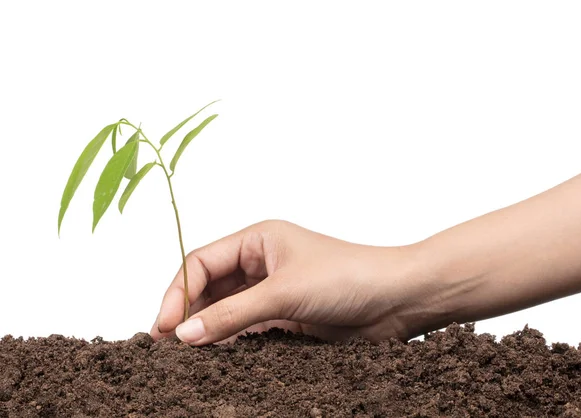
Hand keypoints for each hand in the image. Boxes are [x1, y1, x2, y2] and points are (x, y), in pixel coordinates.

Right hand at [150, 220, 432, 344]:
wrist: (398, 299)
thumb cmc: (349, 277)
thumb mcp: (284, 293)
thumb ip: (232, 315)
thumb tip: (183, 334)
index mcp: (258, 240)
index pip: (202, 261)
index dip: (178, 292)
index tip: (163, 325)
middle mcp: (261, 262)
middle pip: (210, 287)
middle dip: (187, 312)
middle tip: (165, 345)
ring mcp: (272, 291)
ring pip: (226, 310)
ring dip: (206, 330)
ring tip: (182, 357)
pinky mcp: (285, 317)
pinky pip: (246, 329)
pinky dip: (228, 343)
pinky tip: (213, 358)